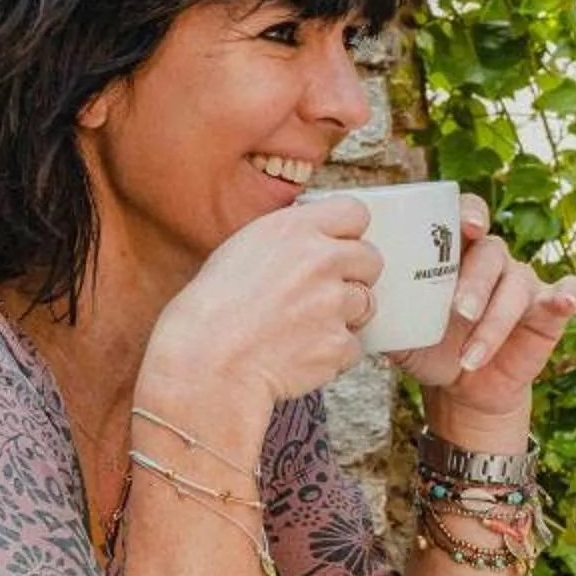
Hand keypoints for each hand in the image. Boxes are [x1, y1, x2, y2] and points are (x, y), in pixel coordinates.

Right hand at [144, 198, 382, 411]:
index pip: (354, 212)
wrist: (204, 364)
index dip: (349, 232)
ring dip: (345, 316)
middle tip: (325, 293)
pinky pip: (353, 345)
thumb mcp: (240, 250)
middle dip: (354, 276)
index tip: (338, 247)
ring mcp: (333, 303)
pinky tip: (300, 354)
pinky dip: (333, 353)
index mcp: (293, 229)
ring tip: (304, 328)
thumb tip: (315, 240)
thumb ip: (288, 240)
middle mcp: (320, 260)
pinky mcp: (338, 344)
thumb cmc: (209, 311)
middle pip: (371, 258)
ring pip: (367, 303)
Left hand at [392, 193, 575, 417]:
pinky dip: (568, 295)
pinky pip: (567, 295)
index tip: (465, 227)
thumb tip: (347, 305)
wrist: (460, 387)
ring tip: (471, 354)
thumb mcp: (399, 329)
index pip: (466, 215)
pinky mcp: (547, 312)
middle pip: (492, 253)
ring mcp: (522, 283)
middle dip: (475, 282)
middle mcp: (492, 261)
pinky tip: (563, 303)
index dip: (469, 213)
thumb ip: (380, 311)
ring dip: (496, 320)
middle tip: (457, 312)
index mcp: (456, 252)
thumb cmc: (428, 346)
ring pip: (518, 284)